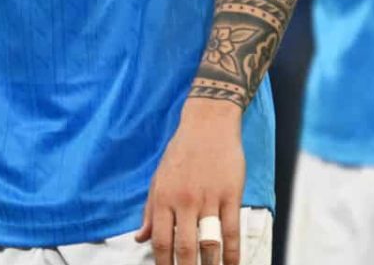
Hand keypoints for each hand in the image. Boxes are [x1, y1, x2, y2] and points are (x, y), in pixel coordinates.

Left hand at [136, 98, 245, 264]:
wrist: (208, 122)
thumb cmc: (181, 151)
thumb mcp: (158, 179)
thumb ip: (150, 211)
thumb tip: (140, 237)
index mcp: (164, 198)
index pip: (161, 242)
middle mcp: (184, 201)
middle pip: (185, 248)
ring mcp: (209, 198)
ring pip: (209, 242)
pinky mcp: (230, 194)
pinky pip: (232, 229)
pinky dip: (233, 251)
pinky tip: (232, 264)